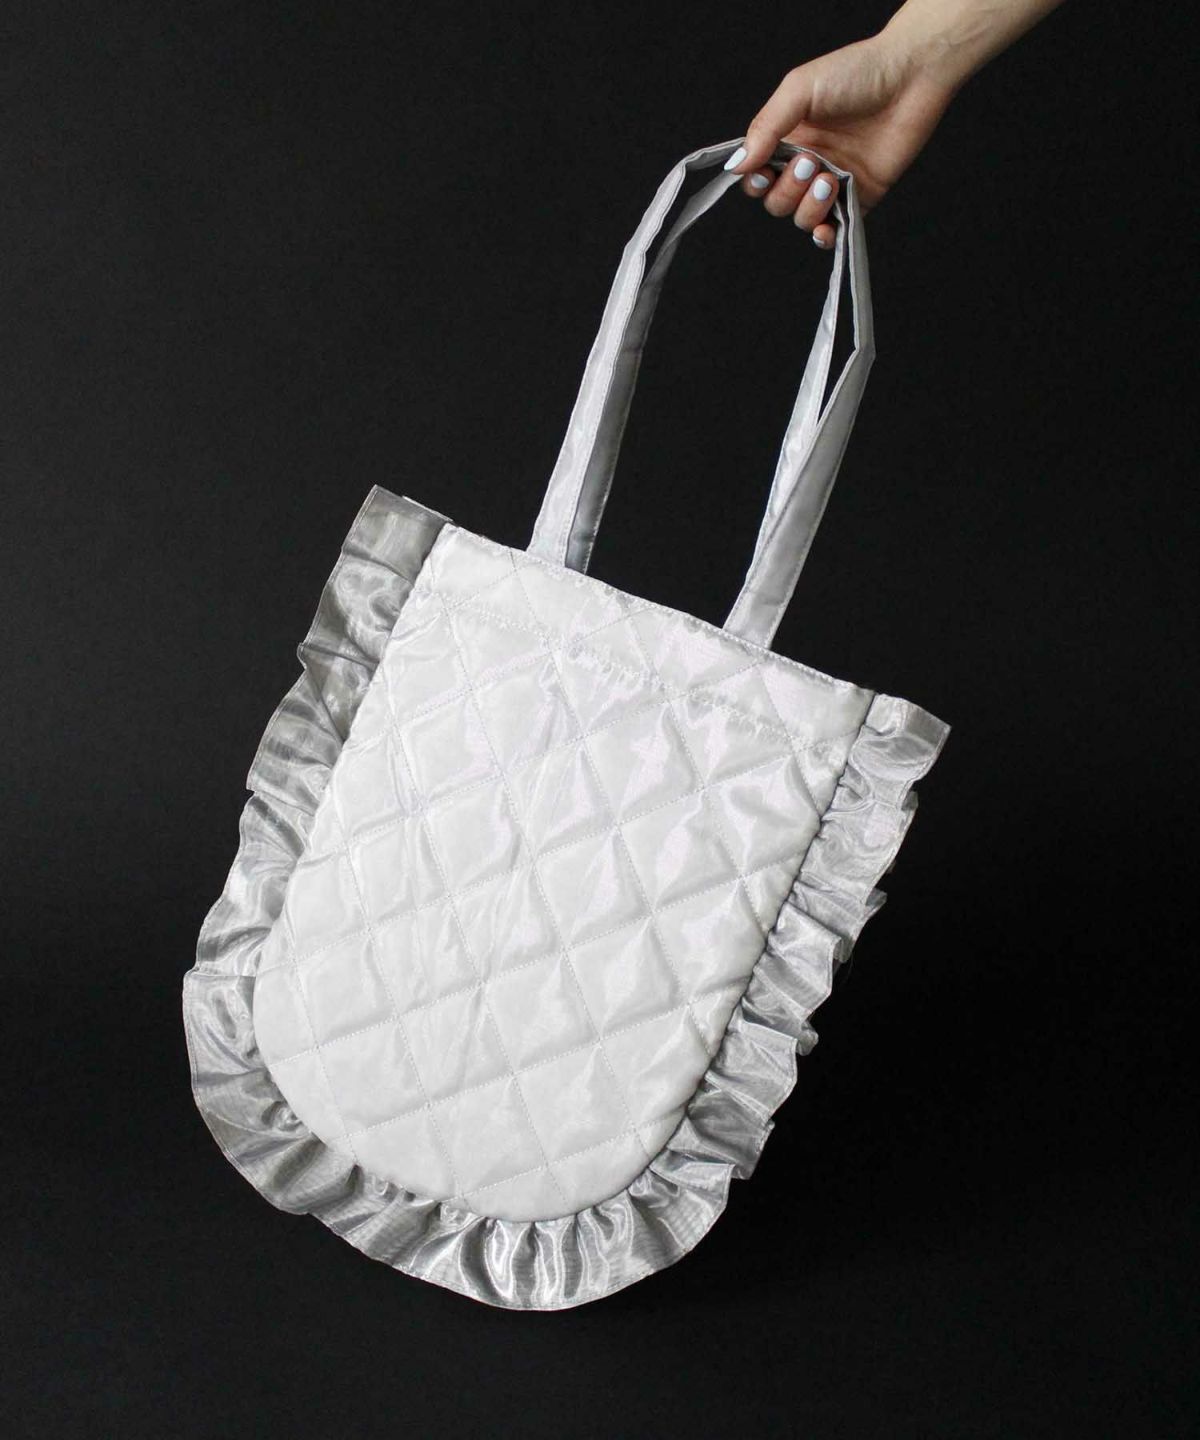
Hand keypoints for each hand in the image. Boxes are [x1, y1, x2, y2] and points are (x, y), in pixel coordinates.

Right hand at [725, 34, 955, 247]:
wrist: (910, 77)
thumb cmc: (856, 72)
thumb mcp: (799, 90)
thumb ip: (766, 128)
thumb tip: (736, 166)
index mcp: (788, 139)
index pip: (757, 176)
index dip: (756, 181)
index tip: (765, 171)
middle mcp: (807, 163)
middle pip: (776, 202)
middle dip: (787, 190)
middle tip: (811, 162)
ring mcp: (833, 183)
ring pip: (801, 218)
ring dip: (808, 207)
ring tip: (829, 179)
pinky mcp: (860, 197)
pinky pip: (834, 230)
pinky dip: (824, 236)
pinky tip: (825, 229)